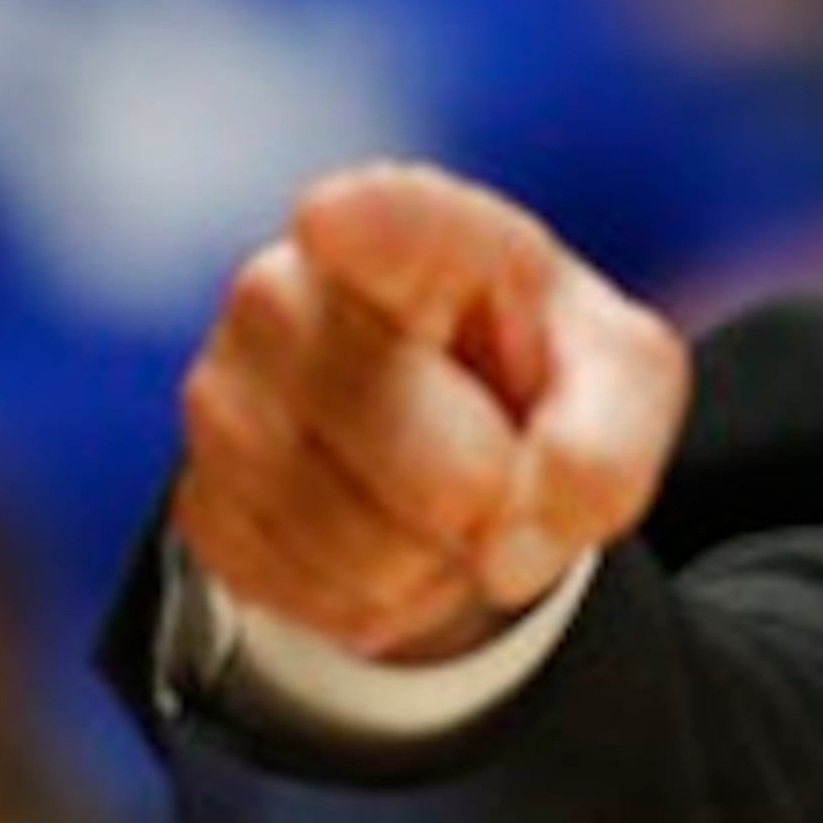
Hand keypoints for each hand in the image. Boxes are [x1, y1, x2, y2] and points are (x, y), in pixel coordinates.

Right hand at [172, 162, 689, 661]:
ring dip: (435, 559)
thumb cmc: (541, 373)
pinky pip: (310, 596)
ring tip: (447, 503)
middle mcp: (289, 293)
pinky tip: (393, 541)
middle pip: (411, 445)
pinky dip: (380, 601)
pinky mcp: (200, 501)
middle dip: (487, 496)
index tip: (332, 220)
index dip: (357, 227)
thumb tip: (508, 540)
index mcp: (413, 230)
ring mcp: (225, 397)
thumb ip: (606, 444)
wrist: (451, 441)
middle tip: (504, 470)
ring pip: (357, 542)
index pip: (373, 220)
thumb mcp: (621, 382)